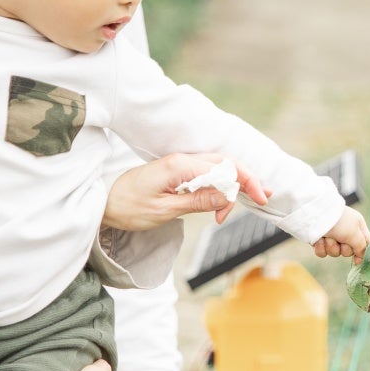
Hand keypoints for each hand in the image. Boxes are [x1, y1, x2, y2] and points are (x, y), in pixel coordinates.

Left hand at [101, 153, 270, 231]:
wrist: (104, 203)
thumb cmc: (128, 207)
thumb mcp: (164, 210)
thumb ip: (197, 201)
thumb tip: (226, 196)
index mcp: (179, 166)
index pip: (223, 169)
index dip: (245, 183)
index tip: (258, 200)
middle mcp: (182, 160)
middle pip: (225, 163)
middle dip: (247, 179)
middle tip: (264, 198)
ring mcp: (181, 165)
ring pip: (218, 167)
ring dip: (236, 182)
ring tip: (254, 197)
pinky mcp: (178, 173)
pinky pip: (207, 174)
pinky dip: (222, 184)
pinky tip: (230, 195)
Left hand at [313, 207, 369, 260]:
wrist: (314, 215)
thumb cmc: (338, 222)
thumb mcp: (354, 233)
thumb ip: (361, 247)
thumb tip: (362, 257)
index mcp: (357, 226)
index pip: (364, 242)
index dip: (362, 252)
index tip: (357, 261)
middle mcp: (345, 231)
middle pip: (348, 251)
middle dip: (343, 248)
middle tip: (340, 241)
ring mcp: (332, 236)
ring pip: (335, 252)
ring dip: (331, 247)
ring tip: (327, 237)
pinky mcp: (319, 240)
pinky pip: (323, 252)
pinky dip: (321, 247)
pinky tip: (319, 240)